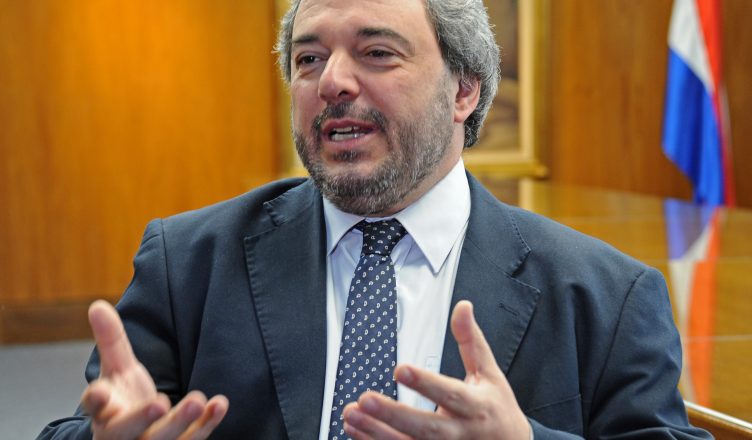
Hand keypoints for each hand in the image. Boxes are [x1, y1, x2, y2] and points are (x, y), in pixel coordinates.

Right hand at [80, 300, 228, 438]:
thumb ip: (111, 341)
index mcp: (104, 412)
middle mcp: (123, 434)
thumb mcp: (117, 371)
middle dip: (142, 418)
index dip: (96, 400)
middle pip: (127, 431)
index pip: (94, 407)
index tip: (100, 391)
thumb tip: (97, 304)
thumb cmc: (125, 403)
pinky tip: (219, 404)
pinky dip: (207, 424)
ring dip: (181, 422)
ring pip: (163, 439)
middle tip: (160, 402)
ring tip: (197, 400)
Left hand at [342, 300, 529, 439]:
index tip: (401, 369)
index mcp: (475, 406)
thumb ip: (471, 341)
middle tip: (366, 398)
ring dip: (377, 432)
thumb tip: (462, 307)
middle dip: (394, 414)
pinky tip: (355, 430)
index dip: (425, 383)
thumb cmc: (497, 409)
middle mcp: (459, 433)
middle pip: (426, 428)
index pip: (449, 394)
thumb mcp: (490, 373)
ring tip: (352, 413)